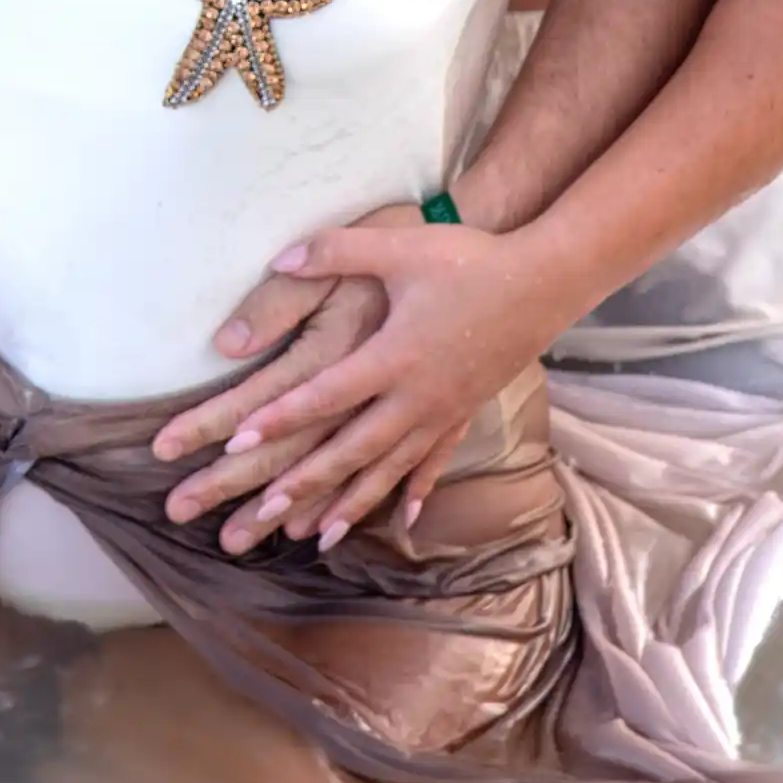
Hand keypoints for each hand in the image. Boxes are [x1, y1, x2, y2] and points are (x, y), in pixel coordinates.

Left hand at [201, 218, 574, 549]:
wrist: (544, 281)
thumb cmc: (470, 261)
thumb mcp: (400, 246)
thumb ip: (337, 251)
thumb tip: (280, 258)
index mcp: (393, 357)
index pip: (325, 395)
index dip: (280, 418)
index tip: (238, 443)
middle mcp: (415, 396)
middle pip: (351, 448)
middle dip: (305, 482)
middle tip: (264, 513)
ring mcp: (443, 411)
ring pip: (390, 467)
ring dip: (353, 502)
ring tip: (320, 536)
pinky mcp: (465, 412)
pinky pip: (435, 461)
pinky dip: (415, 489)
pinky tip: (403, 518)